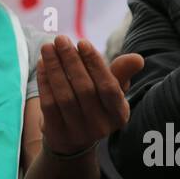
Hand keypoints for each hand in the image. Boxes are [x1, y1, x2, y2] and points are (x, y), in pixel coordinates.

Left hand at [37, 37, 141, 156]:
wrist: (73, 139)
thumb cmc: (95, 103)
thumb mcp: (111, 90)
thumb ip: (121, 73)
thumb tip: (137, 59)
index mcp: (119, 115)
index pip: (109, 87)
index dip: (95, 64)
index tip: (82, 42)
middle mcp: (101, 127)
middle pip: (84, 89)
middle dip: (71, 61)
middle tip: (61, 39)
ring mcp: (78, 133)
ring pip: (64, 96)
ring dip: (54, 68)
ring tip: (48, 47)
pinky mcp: (57, 134)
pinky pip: (49, 104)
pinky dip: (44, 81)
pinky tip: (42, 64)